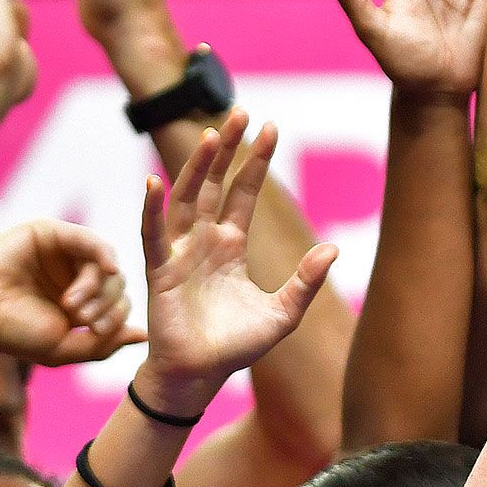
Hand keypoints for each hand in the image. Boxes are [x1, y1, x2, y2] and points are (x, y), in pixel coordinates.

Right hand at [0, 219, 141, 366]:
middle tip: (82, 320)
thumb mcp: (65, 347)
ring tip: (72, 307)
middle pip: (116, 281)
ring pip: (105, 262)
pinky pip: (88, 238)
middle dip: (106, 303)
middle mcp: (69, 272)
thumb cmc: (12, 333)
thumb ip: (105, 343)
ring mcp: (59, 251)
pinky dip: (102, 253)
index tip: (93, 332)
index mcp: (76, 298)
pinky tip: (107, 269)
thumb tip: (143, 335)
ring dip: (98, 286)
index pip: (118, 300)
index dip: (116, 316)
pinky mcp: (47, 232)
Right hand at [134, 112, 337, 415]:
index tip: (271, 127)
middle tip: (241, 111)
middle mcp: (204, 241)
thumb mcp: (283, 312)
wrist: (200, 376)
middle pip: (215, 184)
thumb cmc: (237, 345)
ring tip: (211, 135)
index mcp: (231, 245)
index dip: (256, 162)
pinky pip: (152, 235)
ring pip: (187, 199)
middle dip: (228, 149)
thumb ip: (306, 280)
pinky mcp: (159, 272)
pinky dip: (152, 209)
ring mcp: (179, 253)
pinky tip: (152, 182)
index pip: (244, 193)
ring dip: (197, 167)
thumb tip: (334, 248)